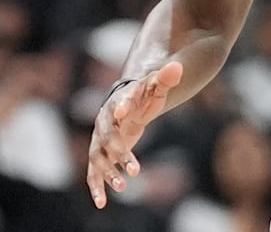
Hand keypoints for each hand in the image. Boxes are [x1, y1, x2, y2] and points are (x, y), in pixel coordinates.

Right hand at [85, 62, 182, 208]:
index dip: (121, 108)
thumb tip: (176, 67)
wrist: (127, 103)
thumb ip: (166, 77)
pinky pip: (94, 173)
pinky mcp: (100, 155)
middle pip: (106, 137)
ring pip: (99, 158)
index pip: (119, 105)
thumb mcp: (156, 86)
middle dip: (118, 151)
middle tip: (133, 167)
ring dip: (108, 172)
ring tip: (123, 186)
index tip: (123, 114)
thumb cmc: (144, 94)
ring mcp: (99, 140)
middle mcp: (104, 122)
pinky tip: (102, 203)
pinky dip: (96, 187)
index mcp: (117, 103)